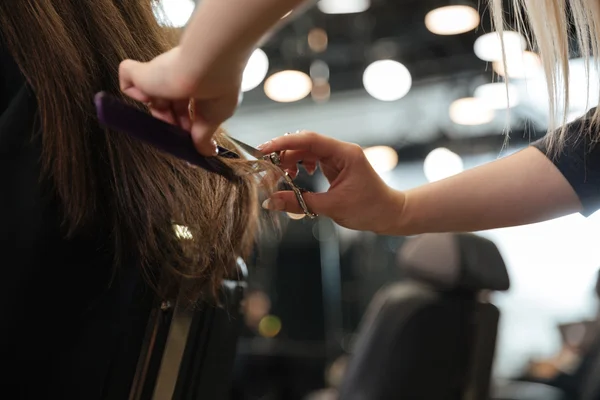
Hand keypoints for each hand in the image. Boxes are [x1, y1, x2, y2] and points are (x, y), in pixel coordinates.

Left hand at [119, 47, 241, 155]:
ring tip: (168, 123)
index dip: (186, 126)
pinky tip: (153, 97)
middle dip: (173, 124)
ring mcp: (159, 75)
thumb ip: (204, 136)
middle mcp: (179, 78)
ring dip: (159, 115)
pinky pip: (129, 86)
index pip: (186, 110)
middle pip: (168, 107)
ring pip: (151, 99)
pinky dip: (137, 95)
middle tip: (179, 138)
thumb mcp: (215, 118)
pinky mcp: (141, 73)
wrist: (205, 67)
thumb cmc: (218, 87)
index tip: (190, 142)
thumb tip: (208, 153)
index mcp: (199, 86)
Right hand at [258, 131, 405, 233]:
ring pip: (306, 151)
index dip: (284, 143)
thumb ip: (299, 203)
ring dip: (291, 162)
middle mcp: (341, 151)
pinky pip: (312, 160)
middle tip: (268, 171)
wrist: (390, 214)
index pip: (309, 139)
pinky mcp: (335, 166)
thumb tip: (271, 202)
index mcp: (344, 153)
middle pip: (304, 144)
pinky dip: (300, 167)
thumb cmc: (369, 209)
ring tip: (282, 177)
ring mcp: (338, 157)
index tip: (264, 150)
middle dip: (284, 155)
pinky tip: (297, 177)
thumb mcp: (332, 207)